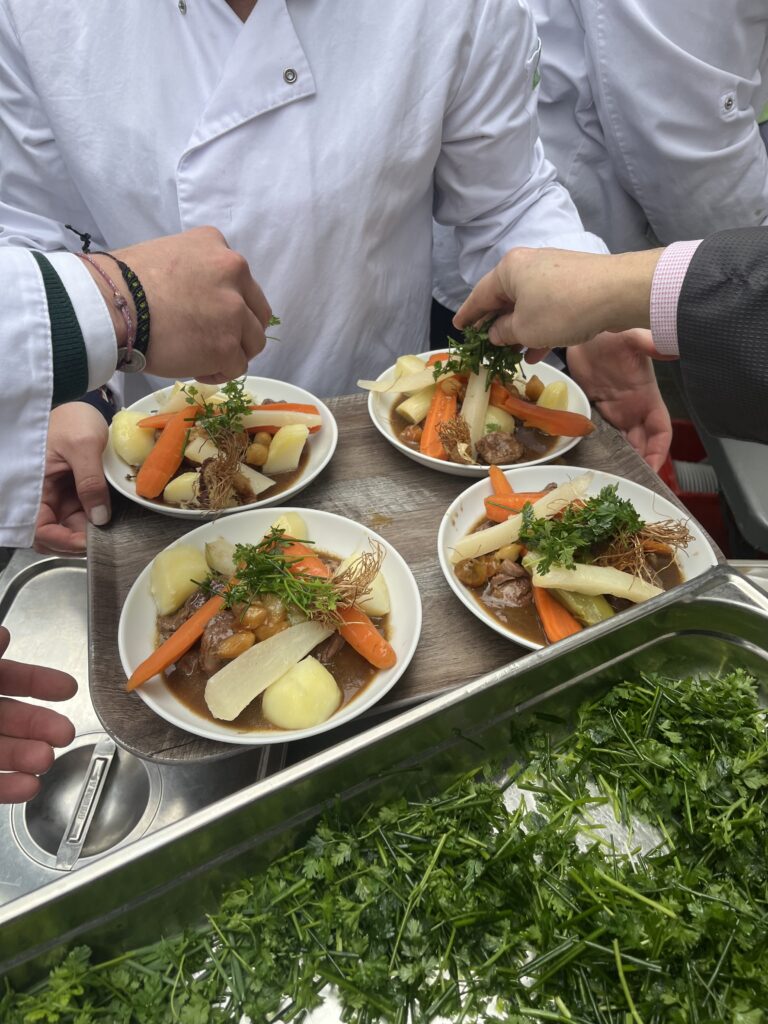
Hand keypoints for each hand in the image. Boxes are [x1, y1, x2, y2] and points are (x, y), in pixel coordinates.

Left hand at [0, 627, 75, 802]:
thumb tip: (2, 633)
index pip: (7, 677)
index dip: (37, 681)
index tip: (68, 688)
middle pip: (9, 717)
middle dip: (39, 725)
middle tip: (64, 732)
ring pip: (1, 751)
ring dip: (27, 756)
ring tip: (47, 761)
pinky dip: (6, 788)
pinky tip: (28, 788)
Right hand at [35, 402, 109, 554]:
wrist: (83, 406)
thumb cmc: (74, 420)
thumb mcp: (84, 447)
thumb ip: (90, 482)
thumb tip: (99, 518)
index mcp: (35, 487)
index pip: (39, 529)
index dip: (61, 541)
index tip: (87, 542)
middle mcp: (46, 496)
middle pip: (55, 534)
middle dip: (78, 541)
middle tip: (106, 539)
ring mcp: (61, 496)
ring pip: (71, 528)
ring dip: (89, 533)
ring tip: (112, 529)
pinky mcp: (76, 493)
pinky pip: (83, 515)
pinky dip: (96, 521)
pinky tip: (112, 519)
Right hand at [96, 227, 272, 381]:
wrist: (109, 306)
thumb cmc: (124, 282)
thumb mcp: (170, 253)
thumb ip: (198, 271)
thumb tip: (204, 297)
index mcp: (218, 247)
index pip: (240, 283)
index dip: (227, 305)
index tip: (205, 316)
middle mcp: (234, 272)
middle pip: (256, 312)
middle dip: (239, 330)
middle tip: (212, 341)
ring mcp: (234, 311)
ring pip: (252, 342)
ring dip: (231, 352)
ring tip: (201, 357)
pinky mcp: (227, 345)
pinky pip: (237, 366)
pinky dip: (219, 372)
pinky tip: (196, 368)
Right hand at [453, 247, 661, 352]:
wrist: (616, 292)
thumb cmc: (561, 309)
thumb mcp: (524, 328)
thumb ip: (503, 332)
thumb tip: (496, 333)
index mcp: (508, 270)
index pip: (479, 295)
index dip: (468, 315)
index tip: (458, 327)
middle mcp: (528, 265)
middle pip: (504, 299)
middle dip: (496, 324)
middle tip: (484, 344)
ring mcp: (552, 273)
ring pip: (527, 305)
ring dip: (519, 330)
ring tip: (511, 354)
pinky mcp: (572, 283)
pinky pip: (547, 307)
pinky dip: (539, 327)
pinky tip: (538, 351)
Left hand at [567, 332, 671, 471]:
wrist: (582, 331)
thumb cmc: (610, 334)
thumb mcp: (630, 338)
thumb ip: (649, 344)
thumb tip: (672, 347)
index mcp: (647, 398)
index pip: (661, 431)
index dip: (659, 451)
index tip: (653, 469)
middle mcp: (632, 409)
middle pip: (641, 444)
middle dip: (638, 464)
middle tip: (627, 484)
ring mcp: (613, 411)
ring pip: (621, 443)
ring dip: (618, 459)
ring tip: (609, 477)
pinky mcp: (594, 409)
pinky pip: (599, 434)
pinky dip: (598, 448)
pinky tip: (590, 460)